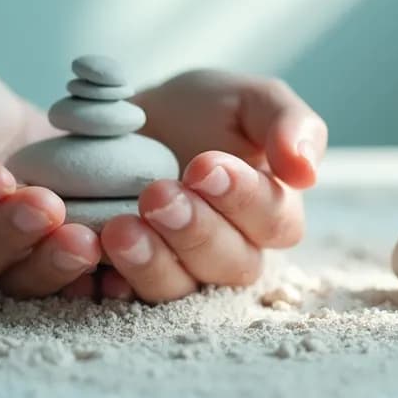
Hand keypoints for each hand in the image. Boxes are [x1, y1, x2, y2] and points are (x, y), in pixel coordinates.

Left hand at [96, 69, 327, 302]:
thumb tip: (306, 170)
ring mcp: (177, 274)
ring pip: (176, 289)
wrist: (122, 122)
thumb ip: (287, 121)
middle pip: (229, 265)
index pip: (274, 222)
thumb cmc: (198, 112)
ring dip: (151, 261)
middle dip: (194, 230)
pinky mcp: (125, 282)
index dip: (243, 198)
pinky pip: (119, 299)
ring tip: (120, 227)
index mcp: (268, 213)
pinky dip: (106, 282)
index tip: (205, 165)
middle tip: (157, 194)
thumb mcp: (245, 98)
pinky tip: (90, 256)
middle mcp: (228, 254)